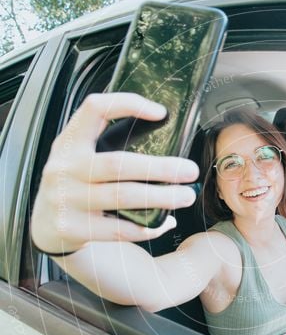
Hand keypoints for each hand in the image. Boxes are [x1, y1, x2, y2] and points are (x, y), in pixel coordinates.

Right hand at [31, 93, 198, 254]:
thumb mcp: (81, 156)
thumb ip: (108, 143)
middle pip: (118, 163)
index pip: (94, 109)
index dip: (127, 105)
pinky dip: (146, 227)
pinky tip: (164, 223)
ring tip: (186, 195)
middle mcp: (64, 168)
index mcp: (70, 141)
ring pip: (122, 197)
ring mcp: (66, 199)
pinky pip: (118, 229)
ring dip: (160, 197)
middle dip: (160, 168)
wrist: (46, 225)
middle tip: (190, 170)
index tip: (161, 113)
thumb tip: (163, 131)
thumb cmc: (76, 183)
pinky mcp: (73, 228)